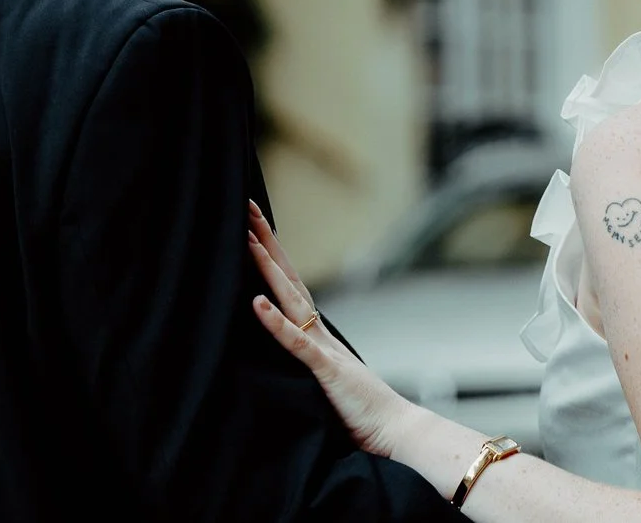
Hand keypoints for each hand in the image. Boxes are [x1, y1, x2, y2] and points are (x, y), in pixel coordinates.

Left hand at [247, 202, 418, 457]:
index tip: (254, 228)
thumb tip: (293, 353)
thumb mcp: (327, 382)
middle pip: (289, 279)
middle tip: (245, 210)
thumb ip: (311, 363)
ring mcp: (323, 348)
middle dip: (267, 244)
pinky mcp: (325, 369)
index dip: (272, 257)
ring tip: (247, 240)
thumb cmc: (361, 412)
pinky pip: (296, 342)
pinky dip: (276, 322)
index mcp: (320, 335)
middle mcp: (321, 333)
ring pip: (291, 299)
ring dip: (268, 270)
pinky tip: (258, 304)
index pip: (291, 287)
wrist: (394, 430)